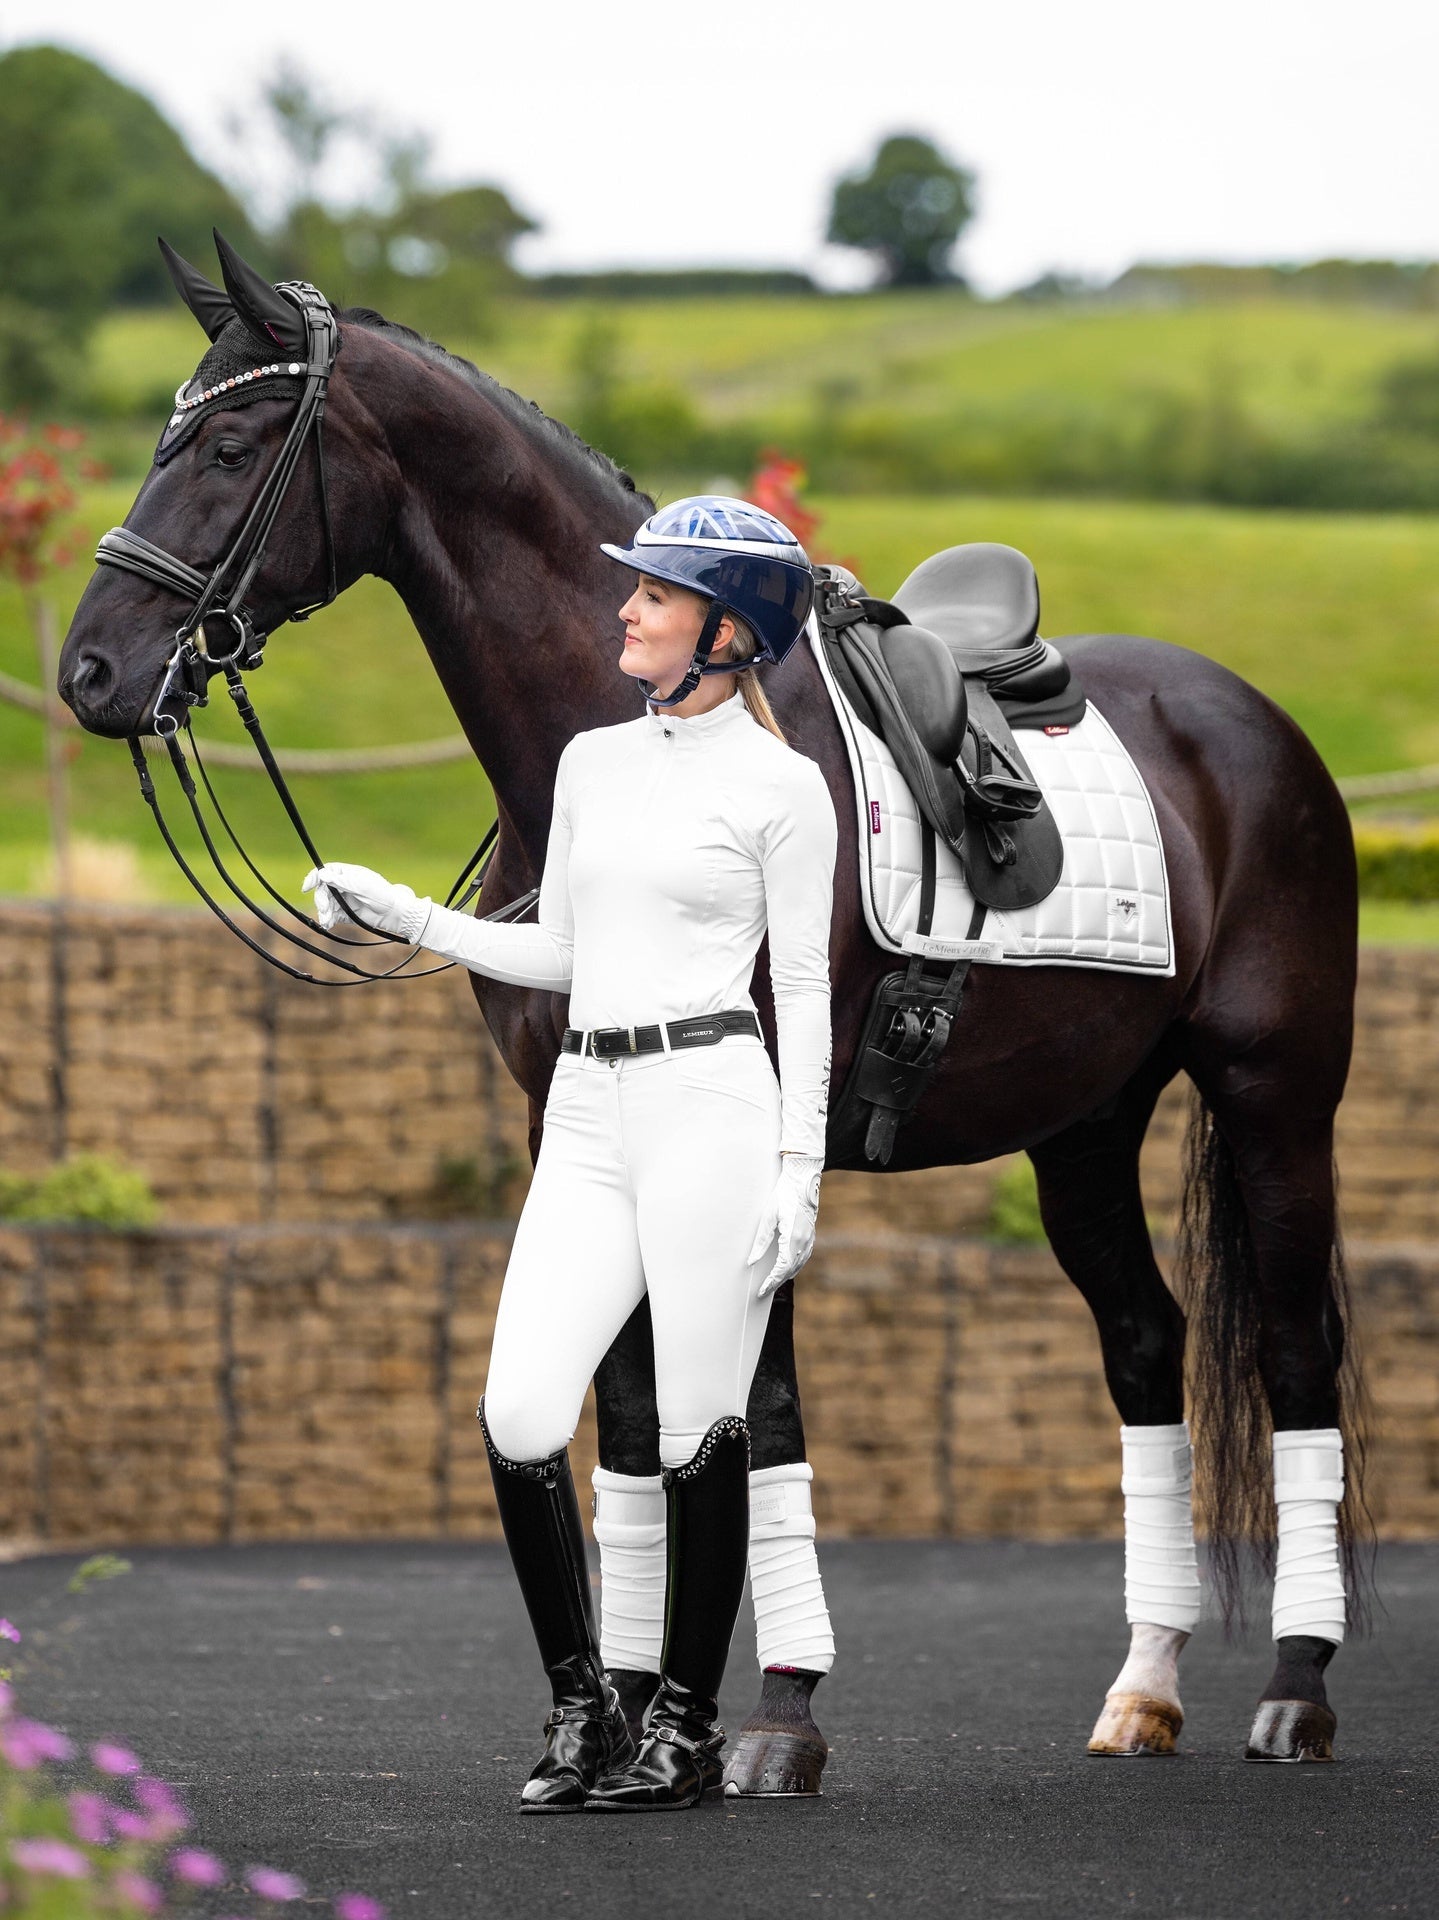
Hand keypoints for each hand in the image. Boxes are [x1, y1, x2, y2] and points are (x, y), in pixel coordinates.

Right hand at [301, 862, 430, 940]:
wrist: (394, 914)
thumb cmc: (382, 896)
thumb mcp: (363, 886)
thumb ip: (342, 881)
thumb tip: (323, 874)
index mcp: (348, 874)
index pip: (325, 872)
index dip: (314, 878)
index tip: (307, 887)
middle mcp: (344, 886)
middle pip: (323, 890)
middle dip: (321, 900)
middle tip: (324, 910)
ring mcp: (344, 900)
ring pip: (326, 904)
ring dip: (323, 912)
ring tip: (327, 920)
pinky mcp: (345, 914)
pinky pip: (331, 915)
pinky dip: (327, 919)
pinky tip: (328, 924)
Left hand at [748, 1154, 823, 1298]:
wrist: (803, 1181)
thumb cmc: (783, 1195)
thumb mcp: (768, 1216)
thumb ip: (760, 1241)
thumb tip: (751, 1261)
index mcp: (793, 1237)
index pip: (781, 1268)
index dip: (771, 1282)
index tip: (761, 1291)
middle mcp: (804, 1241)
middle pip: (790, 1270)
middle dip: (776, 1282)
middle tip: (763, 1291)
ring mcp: (810, 1239)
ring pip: (798, 1265)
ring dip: (785, 1276)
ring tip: (771, 1284)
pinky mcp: (811, 1236)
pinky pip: (803, 1258)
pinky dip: (794, 1267)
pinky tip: (787, 1270)